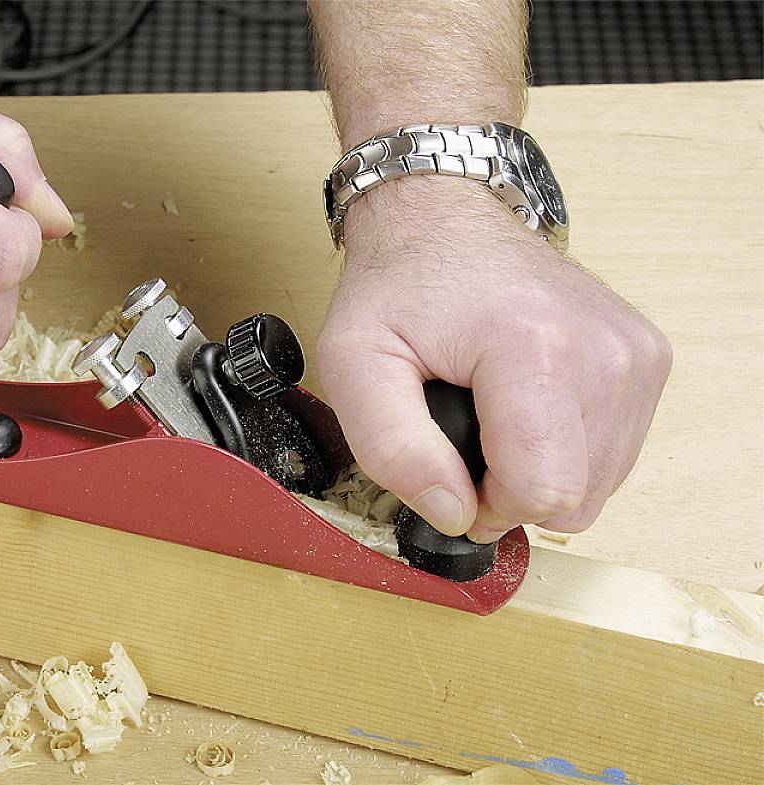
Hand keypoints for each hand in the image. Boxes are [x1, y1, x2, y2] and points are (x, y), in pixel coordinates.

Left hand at [316, 177, 671, 541]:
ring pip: (601, 484)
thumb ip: (392, 449)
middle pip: (576, 499)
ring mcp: (637, 352)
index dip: (485, 505)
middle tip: (463, 439)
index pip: (542, 492)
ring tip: (490, 415)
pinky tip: (524, 405)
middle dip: (511, 493)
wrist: (442, 215)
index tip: (447, 468)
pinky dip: (566, 448)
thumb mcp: (353, 364)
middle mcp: (606, 351)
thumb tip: (453, 514)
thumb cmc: (397, 284)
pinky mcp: (648, 356)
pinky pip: (614, 452)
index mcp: (535, 349)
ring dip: (539, 471)